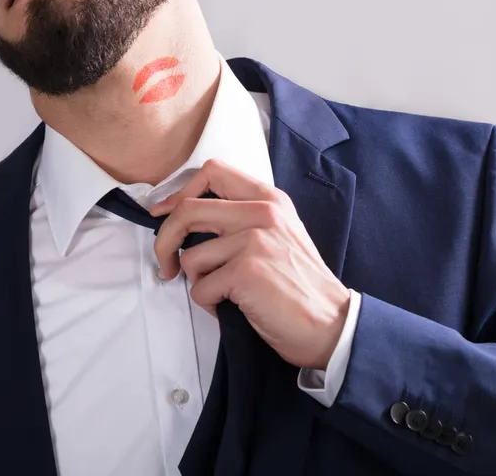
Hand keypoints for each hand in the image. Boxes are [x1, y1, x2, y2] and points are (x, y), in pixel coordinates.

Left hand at [150, 159, 351, 369]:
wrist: (331, 324)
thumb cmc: (300, 284)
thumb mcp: (280, 233)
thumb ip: (244, 217)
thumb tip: (188, 216)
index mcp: (269, 199)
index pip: (213, 172)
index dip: (180, 193)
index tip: (164, 214)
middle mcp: (262, 213)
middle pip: (187, 210)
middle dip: (165, 240)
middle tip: (166, 265)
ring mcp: (253, 241)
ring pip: (191, 257)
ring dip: (198, 283)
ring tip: (224, 295)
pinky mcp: (245, 272)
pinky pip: (201, 289)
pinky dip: (210, 305)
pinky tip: (233, 309)